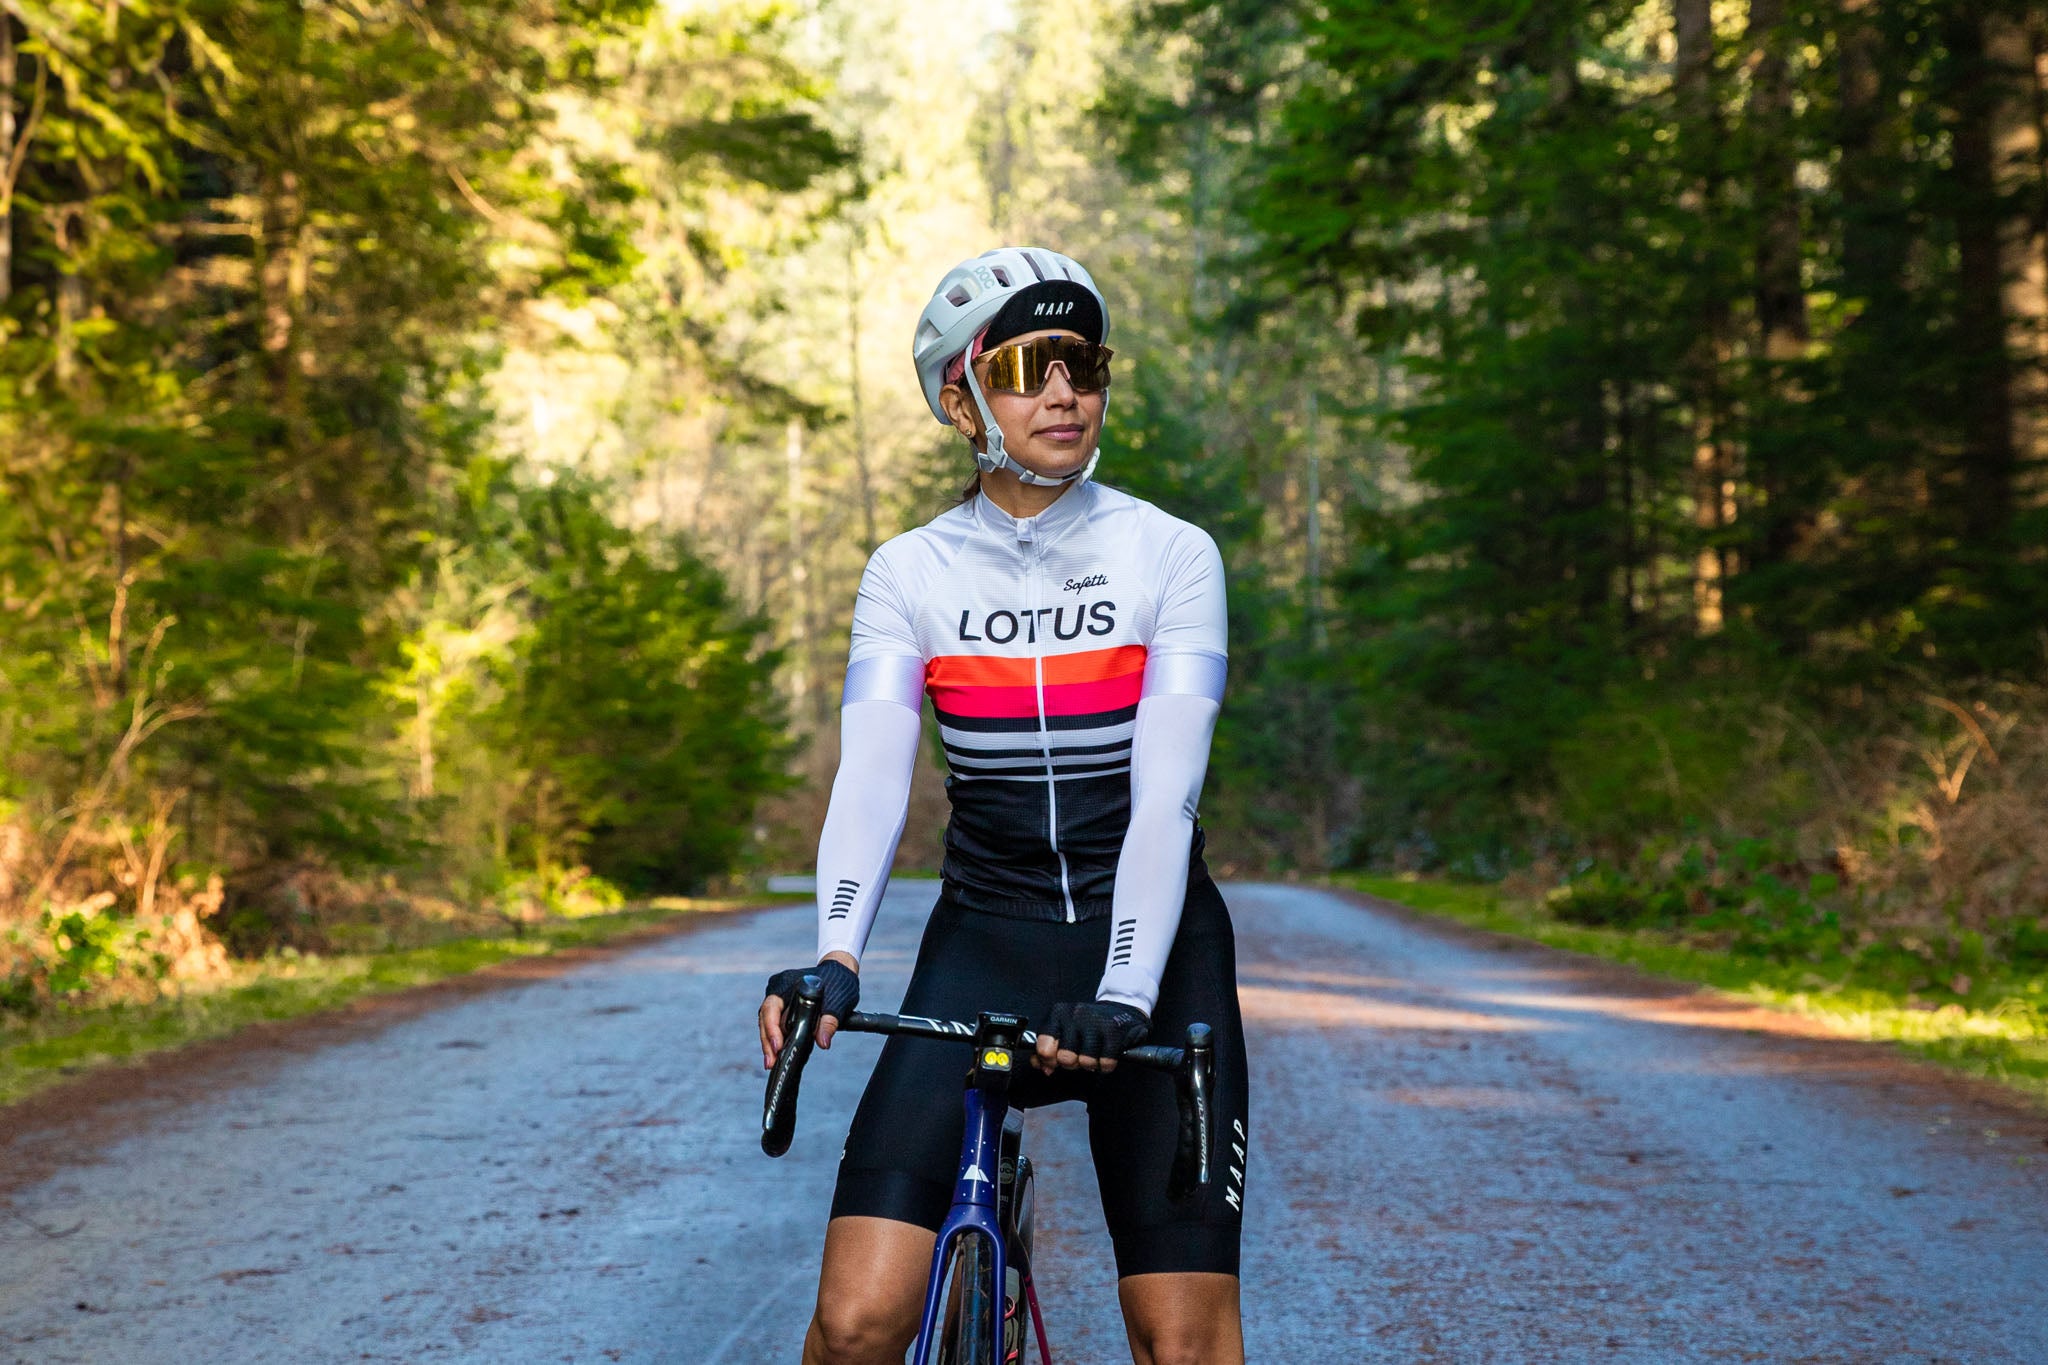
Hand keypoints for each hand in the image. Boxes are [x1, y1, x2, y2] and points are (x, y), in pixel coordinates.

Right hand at [759, 954, 858, 1068]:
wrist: (841, 971)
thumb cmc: (838, 982)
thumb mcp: (838, 1003)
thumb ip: (829, 1022)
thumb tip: (823, 1042)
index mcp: (785, 983)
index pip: (771, 1009)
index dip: (772, 1029)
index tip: (777, 1046)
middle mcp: (778, 990)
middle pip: (765, 1019)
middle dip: (768, 1042)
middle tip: (771, 1062)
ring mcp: (779, 997)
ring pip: (767, 1022)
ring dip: (770, 1042)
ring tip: (772, 1062)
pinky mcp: (783, 1005)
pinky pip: (775, 1022)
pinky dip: (776, 1037)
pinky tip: (778, 1052)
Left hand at [1034, 999, 1148, 1074]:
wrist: (1120, 1010)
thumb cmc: (1087, 1025)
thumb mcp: (1063, 1031)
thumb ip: (1046, 1049)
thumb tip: (1039, 1065)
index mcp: (1058, 1013)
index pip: (1044, 1047)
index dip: (1049, 1060)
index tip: (1055, 1060)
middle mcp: (1075, 1014)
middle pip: (1065, 1058)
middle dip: (1072, 1063)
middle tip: (1079, 1054)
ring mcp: (1096, 1021)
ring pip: (1085, 1062)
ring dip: (1091, 1064)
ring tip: (1094, 1052)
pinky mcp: (1114, 1031)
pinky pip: (1105, 1063)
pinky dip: (1106, 1065)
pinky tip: (1106, 1054)